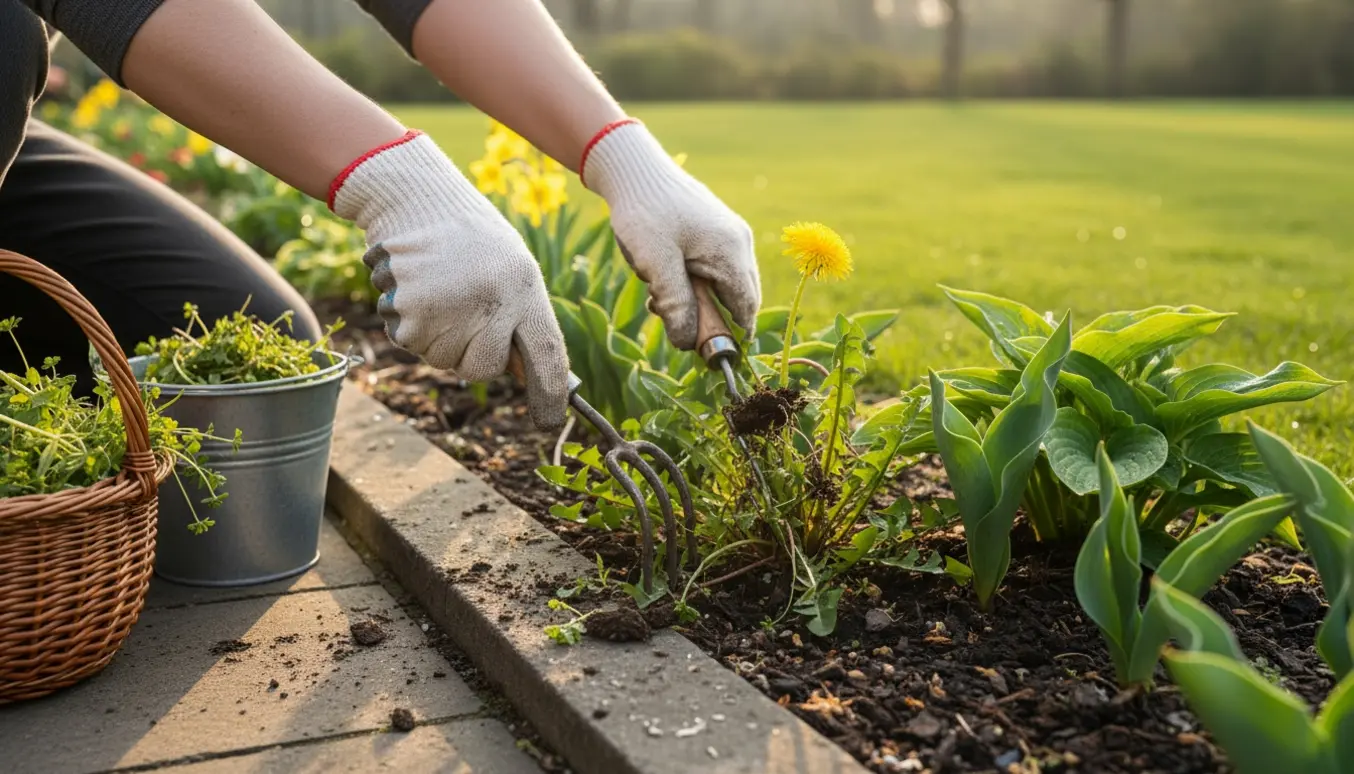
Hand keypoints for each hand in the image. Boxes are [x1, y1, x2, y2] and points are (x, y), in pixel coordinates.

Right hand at [331, 131, 568, 429]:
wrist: (414, 198)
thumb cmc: (471, 239)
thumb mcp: (512, 268)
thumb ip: (521, 318)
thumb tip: (524, 374)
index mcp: (524, 288)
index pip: (546, 355)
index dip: (549, 394)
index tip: (549, 421)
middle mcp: (489, 303)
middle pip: (484, 369)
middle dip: (475, 353)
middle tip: (464, 310)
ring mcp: (447, 311)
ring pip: (444, 360)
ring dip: (440, 337)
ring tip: (440, 290)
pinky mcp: (407, 315)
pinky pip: (413, 345)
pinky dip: (412, 326)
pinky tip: (417, 290)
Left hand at [581, 121, 760, 349]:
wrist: (633, 168)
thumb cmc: (645, 212)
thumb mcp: (656, 264)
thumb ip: (675, 305)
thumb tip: (686, 342)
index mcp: (731, 251)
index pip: (745, 307)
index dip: (734, 335)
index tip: (716, 356)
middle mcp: (738, 242)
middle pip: (738, 297)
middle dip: (708, 317)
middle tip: (673, 322)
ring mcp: (728, 233)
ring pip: (722, 283)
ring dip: (695, 299)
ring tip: (656, 296)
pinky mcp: (713, 229)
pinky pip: (712, 267)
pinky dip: (691, 281)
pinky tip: (660, 277)